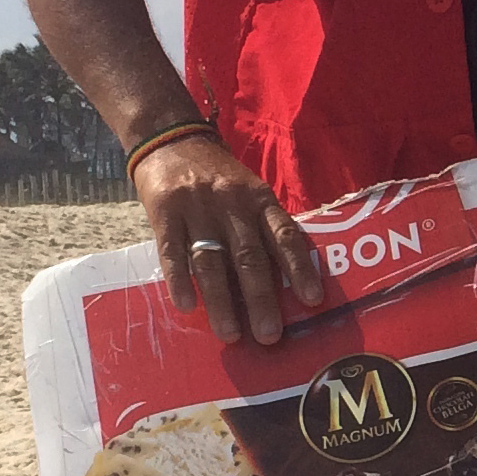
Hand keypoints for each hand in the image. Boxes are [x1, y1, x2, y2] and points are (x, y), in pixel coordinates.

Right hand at [134, 135, 322, 345]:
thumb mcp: (249, 191)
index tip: (312, 301)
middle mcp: (231, 204)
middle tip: (269, 336)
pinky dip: (180, 280)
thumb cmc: (218, 176)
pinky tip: (187, 305)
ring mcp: (197, 209)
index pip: (284, 236)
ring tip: (231, 334)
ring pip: (212, 261)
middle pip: (249, 257)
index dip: (299, 268)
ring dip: (222, 301)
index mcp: (259, 199)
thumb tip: (285, 279)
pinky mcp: (165, 212)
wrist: (171, 139)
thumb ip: (263, 226)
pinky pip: (172, 252)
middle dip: (261, 299)